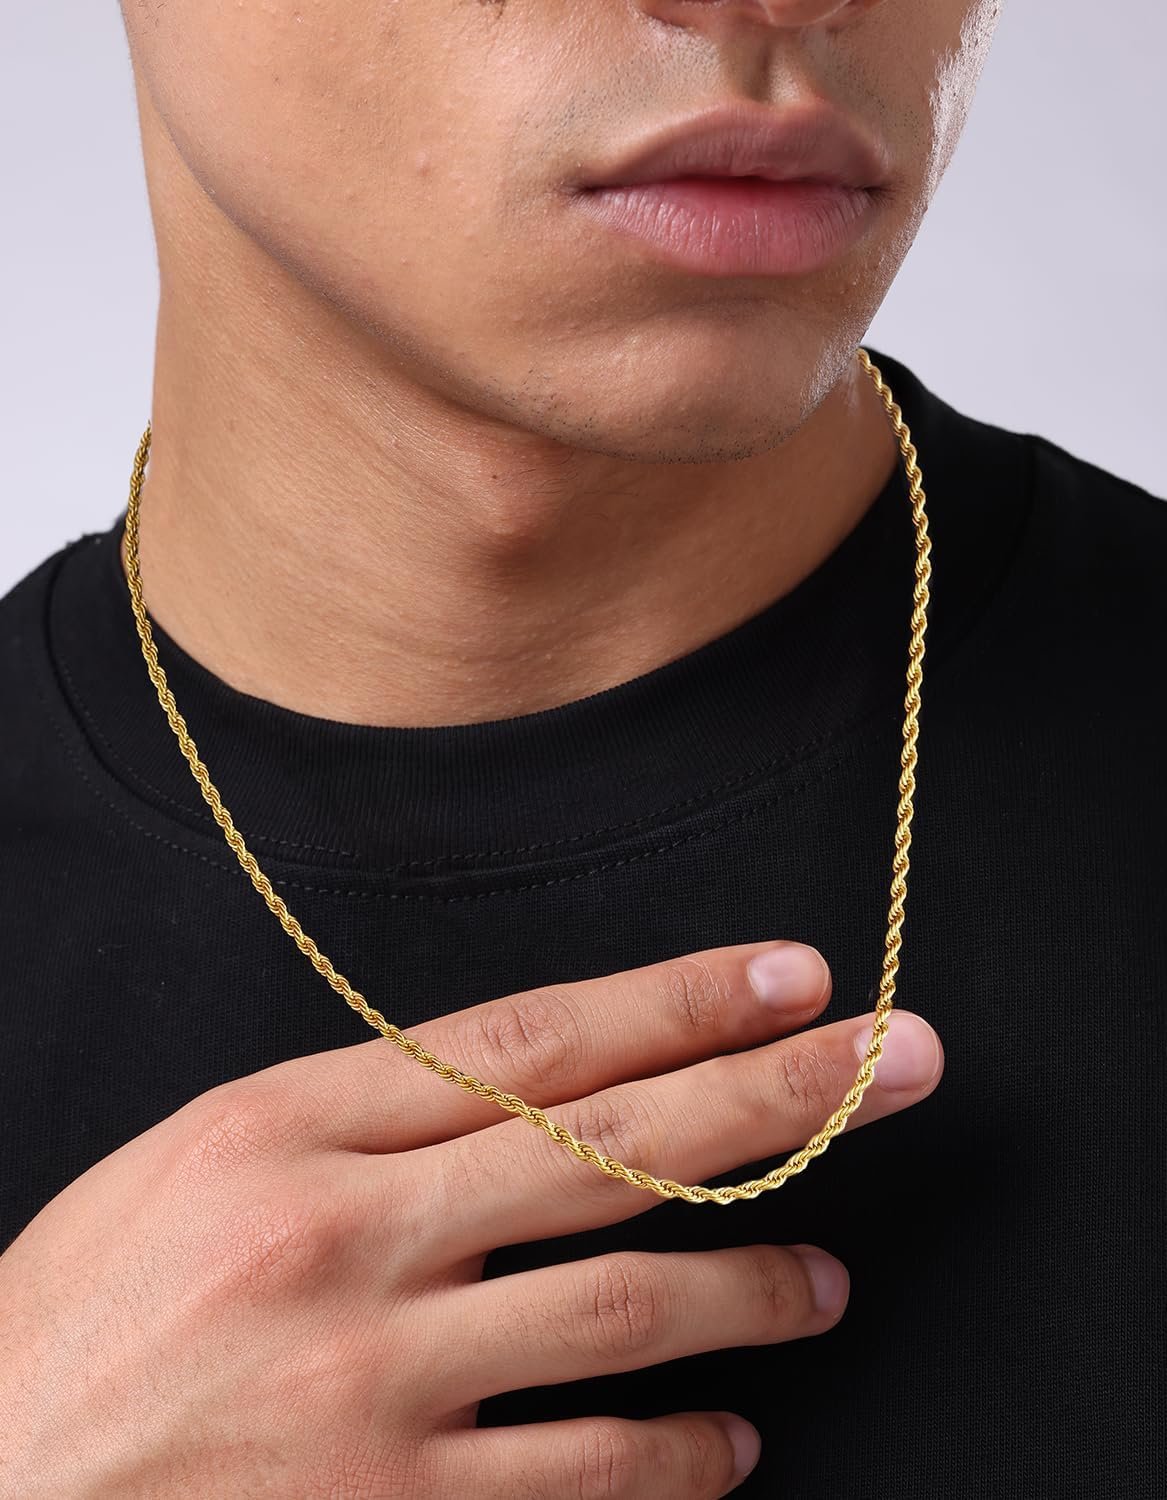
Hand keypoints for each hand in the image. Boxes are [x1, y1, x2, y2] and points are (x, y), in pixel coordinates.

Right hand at [0, 939, 941, 1497]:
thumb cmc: (84, 1315)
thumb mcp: (200, 1162)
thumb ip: (365, 1117)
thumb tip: (538, 1084)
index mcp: (290, 1127)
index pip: (531, 1041)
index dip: (679, 1000)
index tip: (791, 978)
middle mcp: (344, 1241)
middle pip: (612, 1147)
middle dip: (778, 1097)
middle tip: (899, 1065)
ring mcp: (372, 1386)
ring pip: (625, 1314)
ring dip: (755, 1286)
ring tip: (826, 1281)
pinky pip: (580, 1481)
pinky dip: (679, 1458)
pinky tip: (730, 1444)